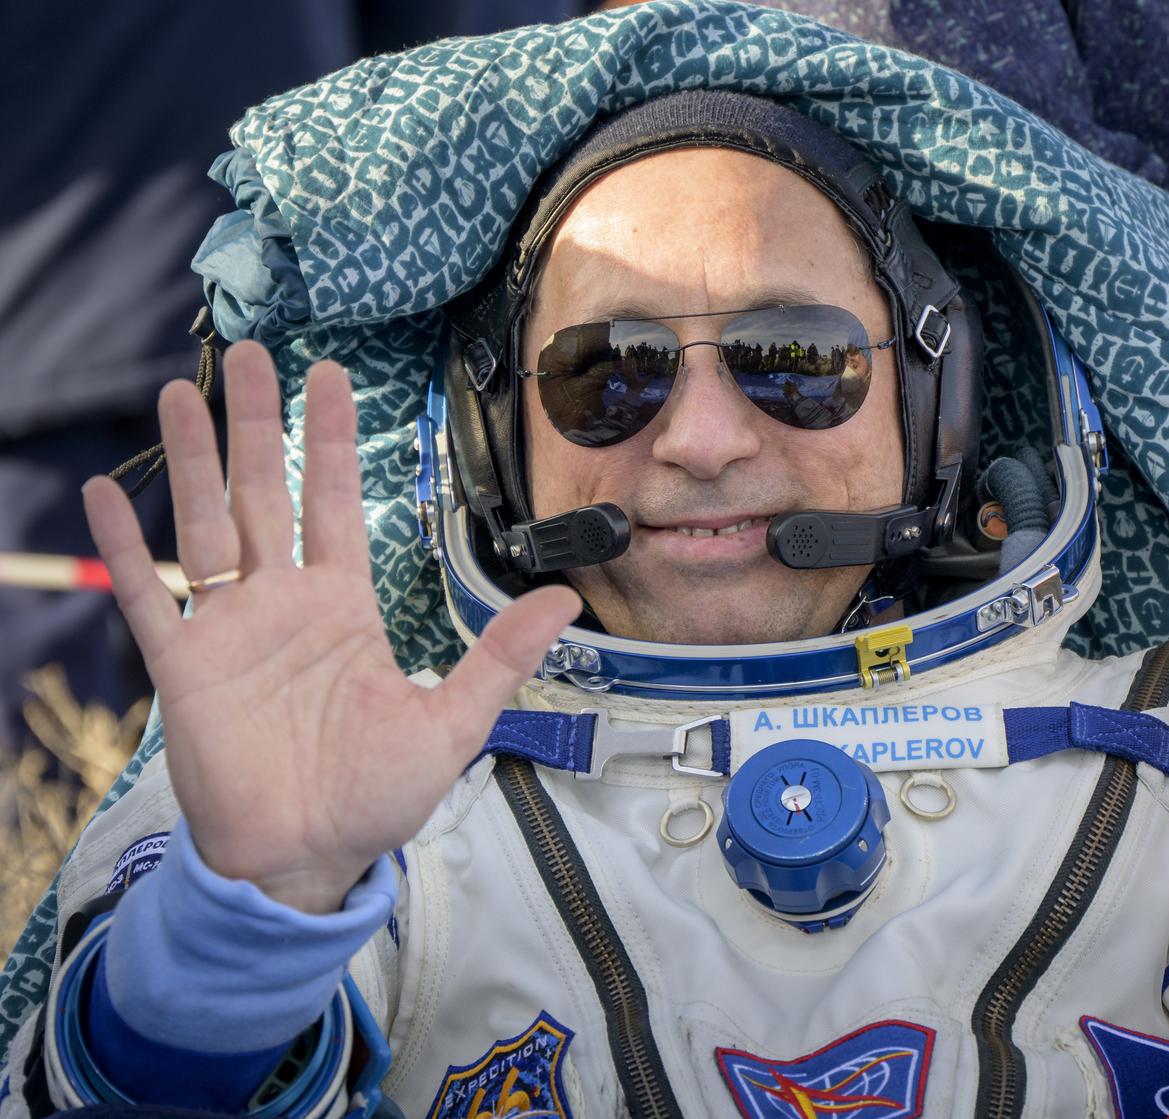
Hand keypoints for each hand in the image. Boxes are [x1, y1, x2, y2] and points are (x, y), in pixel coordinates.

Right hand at [84, 341, 578, 912]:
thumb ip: (501, 655)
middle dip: (258, 423)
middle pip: (265, 493)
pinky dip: (121, 549)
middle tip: (250, 353)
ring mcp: (228, 631)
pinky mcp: (183, 668)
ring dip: (190, 460)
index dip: (329, 440)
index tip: (328, 377)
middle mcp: (283, 605)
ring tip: (179, 393)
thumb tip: (567, 599)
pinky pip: (146, 596)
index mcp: (344, 608)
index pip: (333, 503)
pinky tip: (98, 496)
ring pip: (205, 526)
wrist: (306, 861)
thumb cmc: (375, 797)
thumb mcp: (453, 721)